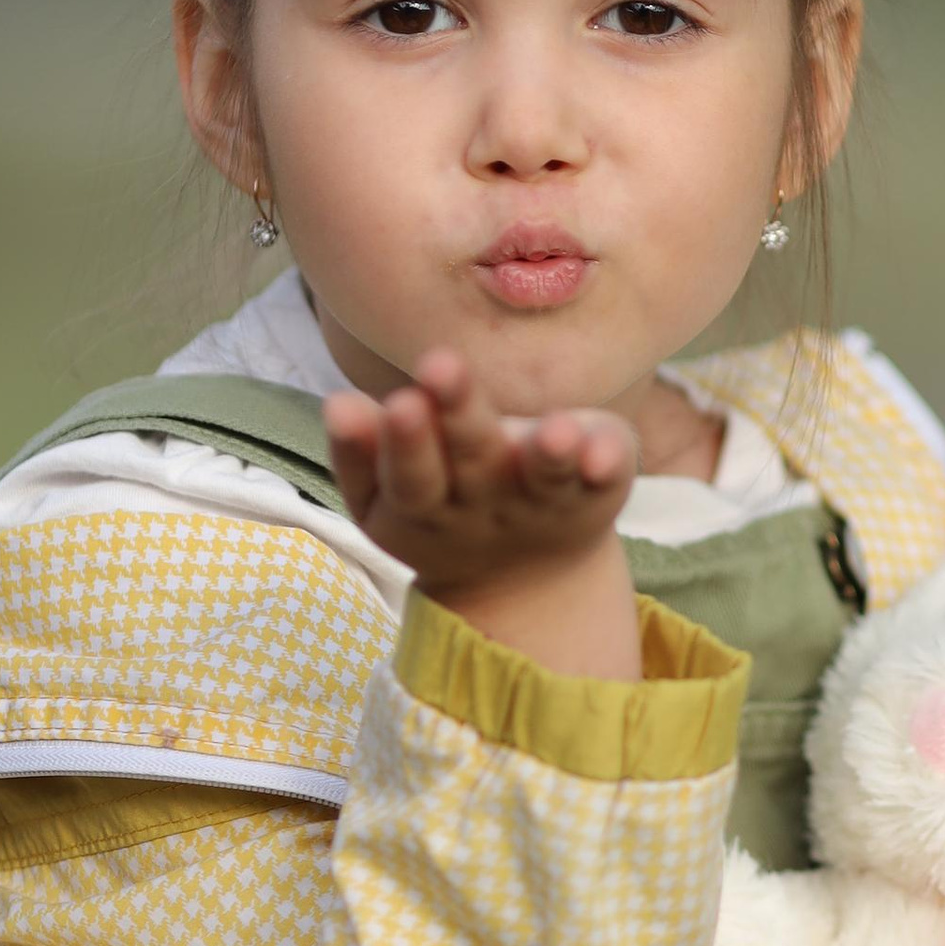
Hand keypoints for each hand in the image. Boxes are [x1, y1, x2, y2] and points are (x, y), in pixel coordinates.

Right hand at [325, 351, 640, 679]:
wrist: (530, 579)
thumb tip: (337, 403)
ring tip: (558, 428)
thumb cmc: (445, 500)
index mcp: (426, 503)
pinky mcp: (598, 492)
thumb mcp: (392, 491)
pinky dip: (607, 462)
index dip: (402, 442)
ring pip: (546, 477)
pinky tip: (606, 448)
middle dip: (456, 415)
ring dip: (550, 453)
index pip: (410, 476)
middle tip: (441, 365)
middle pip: (472, 461)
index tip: (399, 399)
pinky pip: (605, 480)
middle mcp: (485, 504)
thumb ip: (363, 450)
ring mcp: (544, 501)